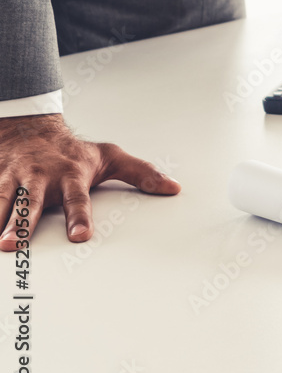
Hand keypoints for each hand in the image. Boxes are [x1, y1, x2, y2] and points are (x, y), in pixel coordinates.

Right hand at [0, 114, 180, 250]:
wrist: (31, 127)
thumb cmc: (74, 150)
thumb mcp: (111, 157)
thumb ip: (141, 173)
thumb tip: (173, 188)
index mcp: (71, 175)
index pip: (78, 199)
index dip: (79, 217)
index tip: (80, 235)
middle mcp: (41, 178)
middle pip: (32, 203)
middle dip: (23, 223)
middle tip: (14, 245)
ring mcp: (14, 179)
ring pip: (2, 200)